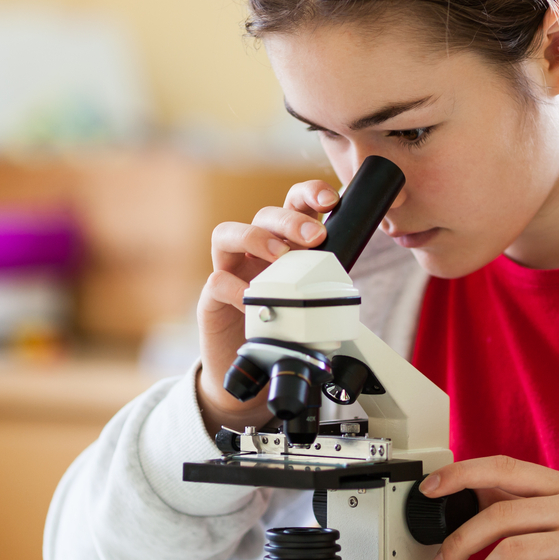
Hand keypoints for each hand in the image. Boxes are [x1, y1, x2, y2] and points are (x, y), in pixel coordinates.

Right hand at [195, 179, 339, 436]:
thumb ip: (321, 280)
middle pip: (264, 214)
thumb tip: (347, 275)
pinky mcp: (211, 297)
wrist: (251, 365)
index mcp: (283, 242)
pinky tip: (254, 298)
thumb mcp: (308, 297)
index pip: (293, 204)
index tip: (331, 200)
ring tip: (281, 258)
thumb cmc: (282, 324)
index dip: (309, 194)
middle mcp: (253, 249)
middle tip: (315, 237)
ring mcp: (229, 269)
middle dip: (291, 220)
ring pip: (226, 233)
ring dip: (257, 239)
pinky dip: (237, 287)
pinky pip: (217, 281)